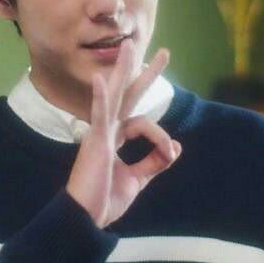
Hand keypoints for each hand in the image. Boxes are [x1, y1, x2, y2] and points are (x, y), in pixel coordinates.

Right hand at [66, 39, 181, 227]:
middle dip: (145, 73)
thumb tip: (177, 146)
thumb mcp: (137, 180)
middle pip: (128, 95)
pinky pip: (99, 115)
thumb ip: (154, 162)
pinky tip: (101, 79)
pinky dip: (101, 97)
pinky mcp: (95, 140)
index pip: (143, 124)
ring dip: (123, 70)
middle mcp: (107, 130)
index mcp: (114, 138)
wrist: (86, 218)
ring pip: (115, 95)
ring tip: (129, 45)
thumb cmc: (105, 200)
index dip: (161, 138)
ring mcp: (99, 132)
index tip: (170, 155)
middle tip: (163, 52)